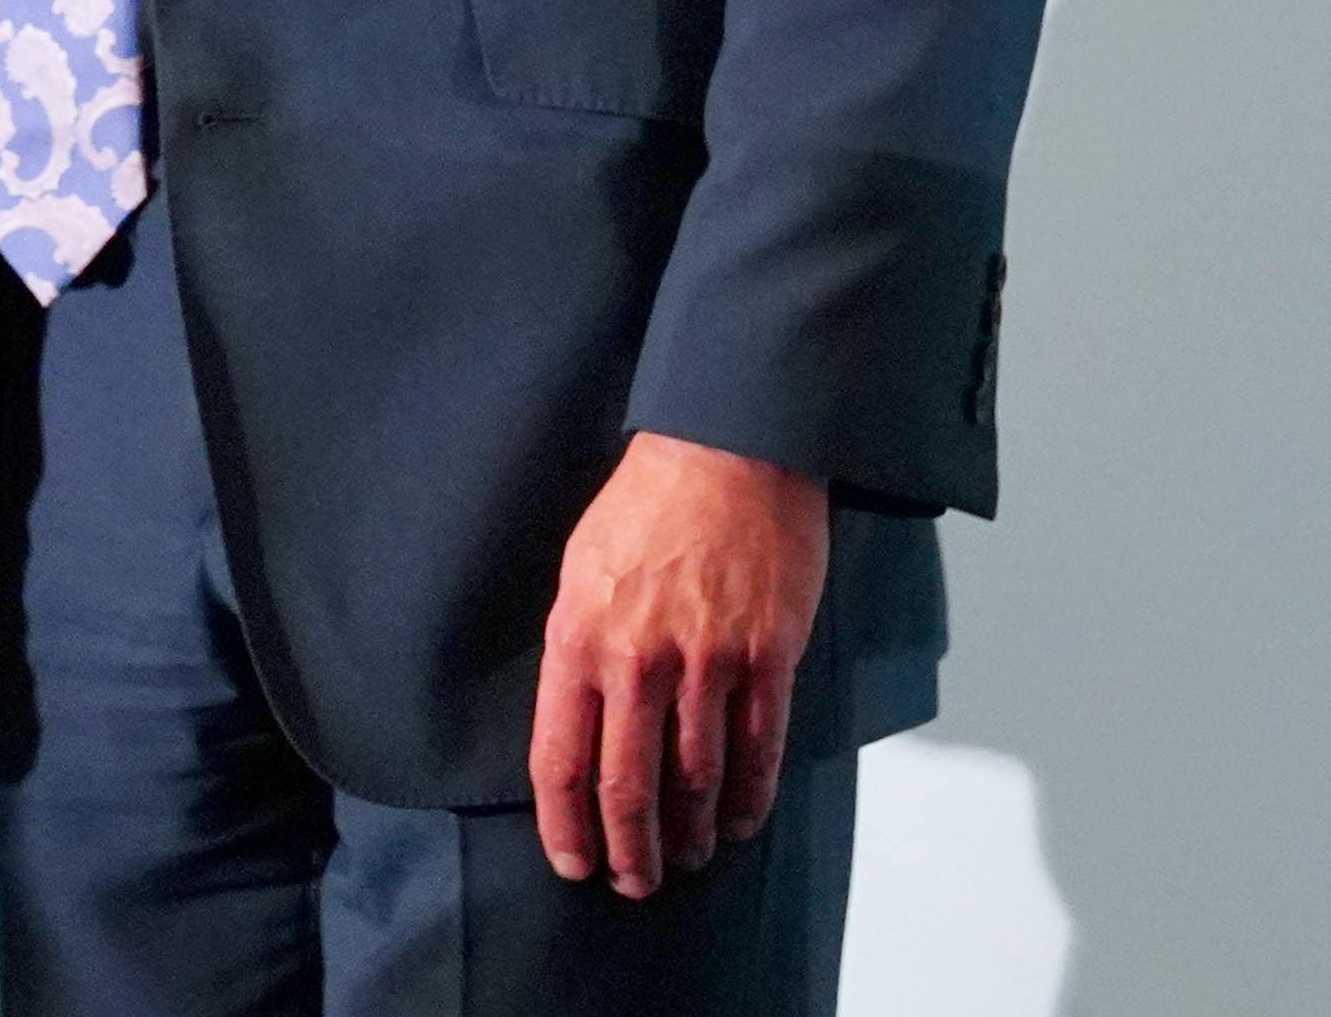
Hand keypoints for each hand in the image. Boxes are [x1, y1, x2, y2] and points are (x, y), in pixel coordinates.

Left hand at [529, 432, 829, 900]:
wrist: (726, 447)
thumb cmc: (646, 503)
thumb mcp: (579, 568)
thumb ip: (577, 648)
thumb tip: (578, 722)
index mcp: (578, 638)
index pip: (561, 761)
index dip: (567, 827)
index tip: (574, 863)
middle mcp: (638, 661)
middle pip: (628, 789)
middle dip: (629, 851)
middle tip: (634, 882)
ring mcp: (708, 662)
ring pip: (694, 781)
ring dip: (688, 836)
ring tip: (685, 860)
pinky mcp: (768, 656)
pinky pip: (758, 750)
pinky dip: (748, 798)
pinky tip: (738, 822)